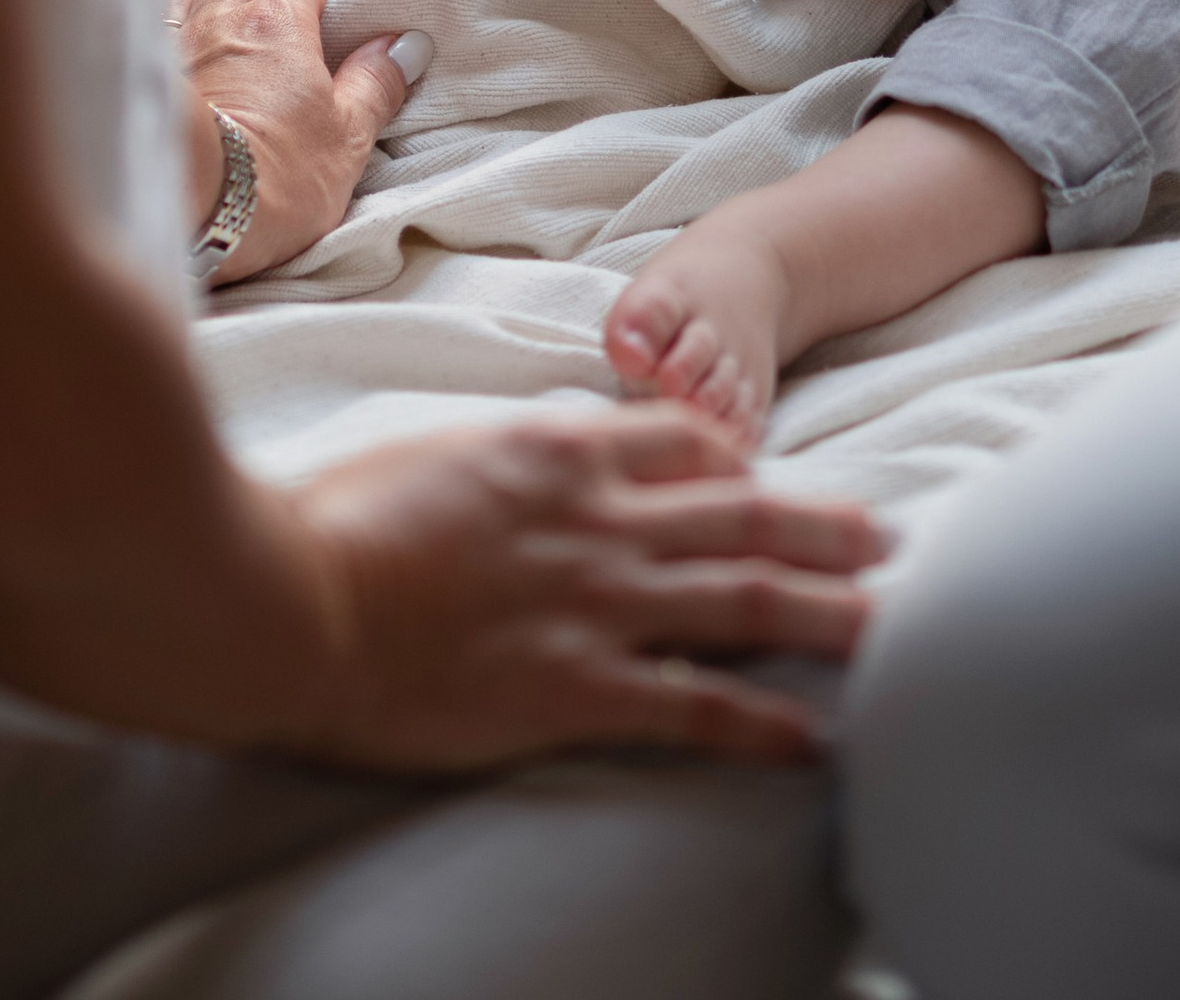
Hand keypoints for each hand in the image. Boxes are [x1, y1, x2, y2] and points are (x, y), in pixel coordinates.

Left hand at [179, 0, 411, 277]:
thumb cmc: (272, 180)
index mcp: (277, 23)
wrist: (185, 213)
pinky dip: (176, 42)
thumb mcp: (346, 139)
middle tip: (290, 20)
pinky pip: (155, 38)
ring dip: (214, 6)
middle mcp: (219, 21)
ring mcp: (176, 50)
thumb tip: (402, 46)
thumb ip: (375, 85)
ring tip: (236, 44)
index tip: (348, 8)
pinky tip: (191, 72)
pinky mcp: (144, 86)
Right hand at [284, 400, 883, 767]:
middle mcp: (597, 517)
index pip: (681, 441)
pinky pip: (695, 706)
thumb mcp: (432, 455)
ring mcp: (595, 602)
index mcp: (557, 449)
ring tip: (886, 623)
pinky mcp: (576, 688)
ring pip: (742, 597)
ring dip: (824, 609)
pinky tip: (812, 738)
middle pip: (740, 512)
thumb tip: (517, 477)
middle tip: (885, 534)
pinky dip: (762, 721)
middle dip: (820, 524)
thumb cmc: (334, 525)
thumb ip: (498, 465)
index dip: (738, 459)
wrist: (293, 599)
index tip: (771, 477)